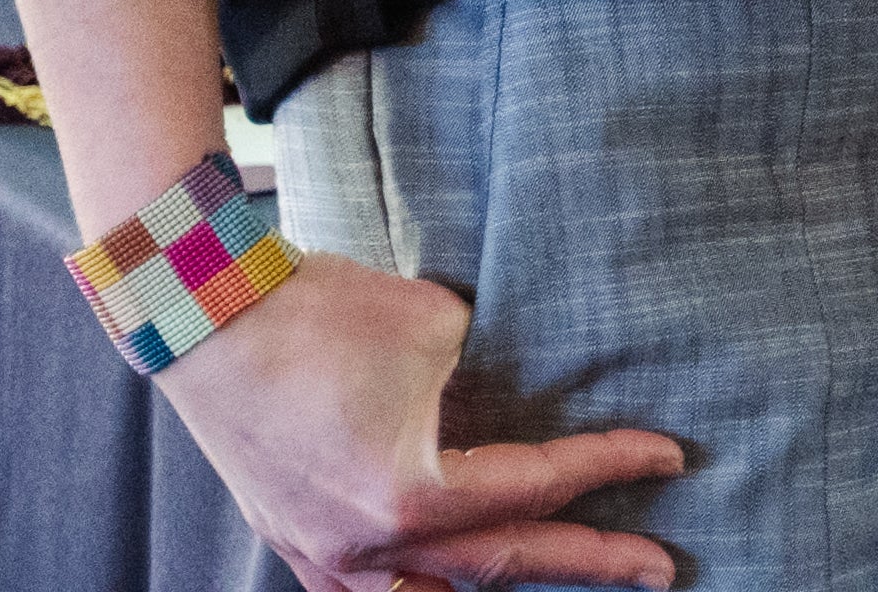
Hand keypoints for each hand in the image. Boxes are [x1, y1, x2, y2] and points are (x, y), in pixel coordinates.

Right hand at [154, 255, 682, 589]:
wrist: (208, 315)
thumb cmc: (321, 313)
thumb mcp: (439, 327)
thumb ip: (493, 368)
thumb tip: (532, 381)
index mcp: (406, 500)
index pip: (534, 490)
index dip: (608, 468)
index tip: (669, 456)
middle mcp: (365, 550)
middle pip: (502, 566)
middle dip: (589, 564)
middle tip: (660, 567)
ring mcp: (324, 556)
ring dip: (507, 581)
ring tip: (570, 570)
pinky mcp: (297, 542)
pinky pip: (378, 590)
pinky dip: (430, 585)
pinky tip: (460, 579)